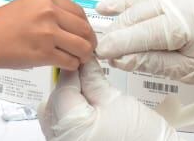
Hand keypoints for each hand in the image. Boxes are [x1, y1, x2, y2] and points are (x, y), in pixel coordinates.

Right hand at [0, 0, 95, 70]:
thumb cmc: (0, 24)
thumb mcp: (27, 4)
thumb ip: (50, 9)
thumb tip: (71, 24)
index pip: (79, 11)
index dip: (85, 26)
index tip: (83, 34)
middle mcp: (49, 11)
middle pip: (84, 29)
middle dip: (89, 42)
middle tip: (85, 49)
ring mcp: (48, 32)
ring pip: (82, 46)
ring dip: (82, 55)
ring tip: (76, 58)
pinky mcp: (44, 53)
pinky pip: (70, 61)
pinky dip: (72, 65)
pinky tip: (65, 64)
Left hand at [40, 61, 177, 140]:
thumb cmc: (140, 137)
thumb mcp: (115, 100)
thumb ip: (93, 79)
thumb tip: (83, 63)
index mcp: (71, 124)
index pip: (63, 87)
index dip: (74, 71)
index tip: (81, 61)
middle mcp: (60, 137)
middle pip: (55, 101)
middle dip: (69, 86)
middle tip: (87, 77)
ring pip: (53, 114)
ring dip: (67, 101)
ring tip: (88, 95)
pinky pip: (59, 128)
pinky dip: (68, 116)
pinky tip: (84, 110)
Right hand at [95, 0, 193, 87]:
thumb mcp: (189, 71)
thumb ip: (152, 62)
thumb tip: (122, 59)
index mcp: (187, 21)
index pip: (142, 31)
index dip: (118, 43)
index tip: (100, 53)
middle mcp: (180, 1)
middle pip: (136, 16)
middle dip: (116, 34)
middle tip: (101, 52)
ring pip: (137, 5)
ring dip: (119, 20)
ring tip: (103, 38)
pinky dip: (126, 4)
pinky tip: (107, 7)